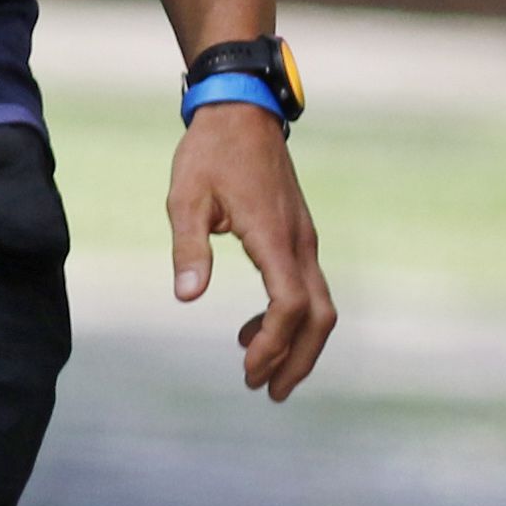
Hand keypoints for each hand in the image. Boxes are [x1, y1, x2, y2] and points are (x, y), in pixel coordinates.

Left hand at [169, 105, 335, 401]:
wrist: (242, 114)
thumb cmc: (210, 153)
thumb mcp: (186, 198)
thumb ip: (189, 248)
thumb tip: (188, 296)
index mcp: (273, 236)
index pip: (288, 304)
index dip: (273, 342)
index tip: (248, 369)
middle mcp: (299, 243)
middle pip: (319, 317)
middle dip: (298, 360)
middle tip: (269, 392)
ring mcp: (304, 240)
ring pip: (319, 306)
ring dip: (298, 345)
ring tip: (265, 375)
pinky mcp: (298, 237)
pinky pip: (307, 289)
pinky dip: (290, 320)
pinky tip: (252, 330)